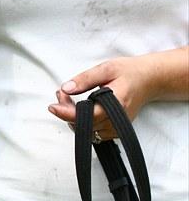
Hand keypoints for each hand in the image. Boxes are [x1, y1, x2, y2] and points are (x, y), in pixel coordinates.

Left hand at [48, 54, 167, 140]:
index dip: (68, 113)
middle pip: (85, 125)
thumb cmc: (129, 72)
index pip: (89, 115)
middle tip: (60, 94)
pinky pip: (94, 131)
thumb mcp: (106, 68)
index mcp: (117, 103)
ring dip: (73, 117)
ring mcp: (118, 127)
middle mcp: (118, 120)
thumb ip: (85, 79)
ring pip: (88, 130)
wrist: (148, 80)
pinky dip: (83, 121)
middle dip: (67, 111)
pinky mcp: (116, 129)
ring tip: (66, 98)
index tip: (52, 107)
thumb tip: (66, 88)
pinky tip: (78, 107)